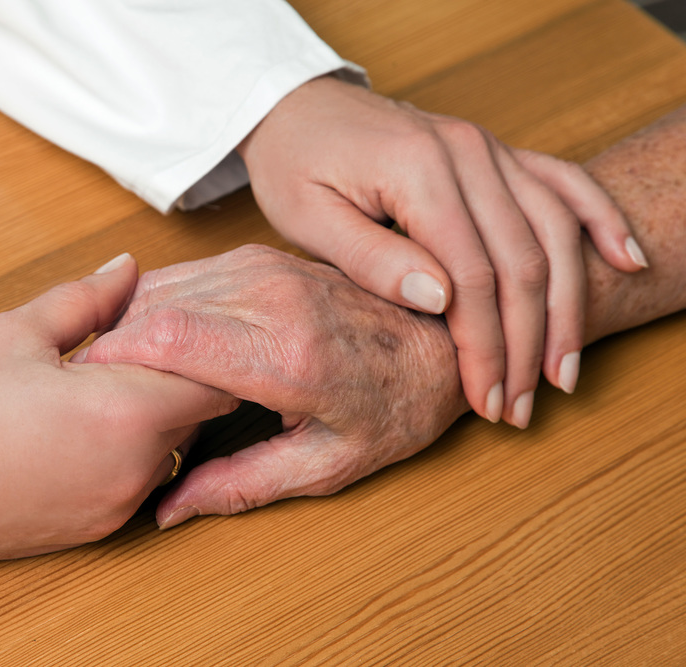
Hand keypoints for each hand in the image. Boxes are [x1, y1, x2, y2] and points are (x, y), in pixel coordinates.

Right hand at [0, 253, 238, 570]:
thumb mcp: (14, 333)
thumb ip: (88, 299)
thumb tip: (128, 268)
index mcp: (121, 412)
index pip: (211, 374)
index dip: (201, 342)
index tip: (180, 320)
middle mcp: (132, 468)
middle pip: (199, 411)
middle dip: (178, 373)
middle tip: (132, 343)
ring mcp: (116, 506)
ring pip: (175, 446)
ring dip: (156, 412)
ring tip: (102, 383)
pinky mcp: (97, 530)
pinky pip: (143, 478)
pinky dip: (133, 448)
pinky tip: (84, 425)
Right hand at [79, 245, 468, 528]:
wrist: (443, 346)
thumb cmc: (393, 409)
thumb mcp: (326, 466)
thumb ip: (241, 486)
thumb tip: (170, 510)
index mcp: (289, 356)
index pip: (167, 340)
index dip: (111, 364)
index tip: (87, 393)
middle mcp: (273, 299)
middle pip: (153, 310)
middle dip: (110, 348)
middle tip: (93, 389)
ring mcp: (268, 269)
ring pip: (162, 286)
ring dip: (129, 324)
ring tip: (116, 368)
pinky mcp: (264, 257)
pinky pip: (186, 273)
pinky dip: (155, 303)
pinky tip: (150, 337)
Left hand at [238, 76, 646, 426]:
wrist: (298, 107)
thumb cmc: (295, 164)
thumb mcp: (309, 218)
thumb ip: (373, 258)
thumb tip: (441, 300)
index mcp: (418, 170)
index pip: (473, 275)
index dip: (484, 346)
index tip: (486, 400)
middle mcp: (467, 152)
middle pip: (524, 261)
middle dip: (527, 344)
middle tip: (522, 407)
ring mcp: (488, 148)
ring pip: (554, 231)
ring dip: (569, 305)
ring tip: (564, 370)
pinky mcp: (494, 152)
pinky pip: (563, 183)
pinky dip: (599, 222)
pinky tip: (626, 260)